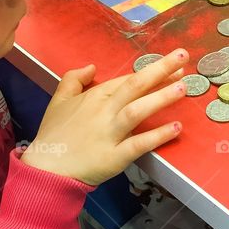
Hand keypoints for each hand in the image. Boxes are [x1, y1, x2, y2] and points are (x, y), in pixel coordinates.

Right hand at [21, 50, 187, 184]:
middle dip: (161, 70)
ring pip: (137, 111)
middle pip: (135, 86)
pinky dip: (156, 136)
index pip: (127, 79)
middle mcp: (104, 111)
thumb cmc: (54, 134)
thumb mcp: (58, 100)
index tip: (174, 63)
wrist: (45, 169)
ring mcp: (110, 133)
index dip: (152, 70)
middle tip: (183, 58)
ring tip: (183, 88)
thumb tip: (92, 66)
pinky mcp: (114, 157)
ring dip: (161, 98)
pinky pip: (138, 144)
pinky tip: (175, 128)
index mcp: (95, 96)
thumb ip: (73, 79)